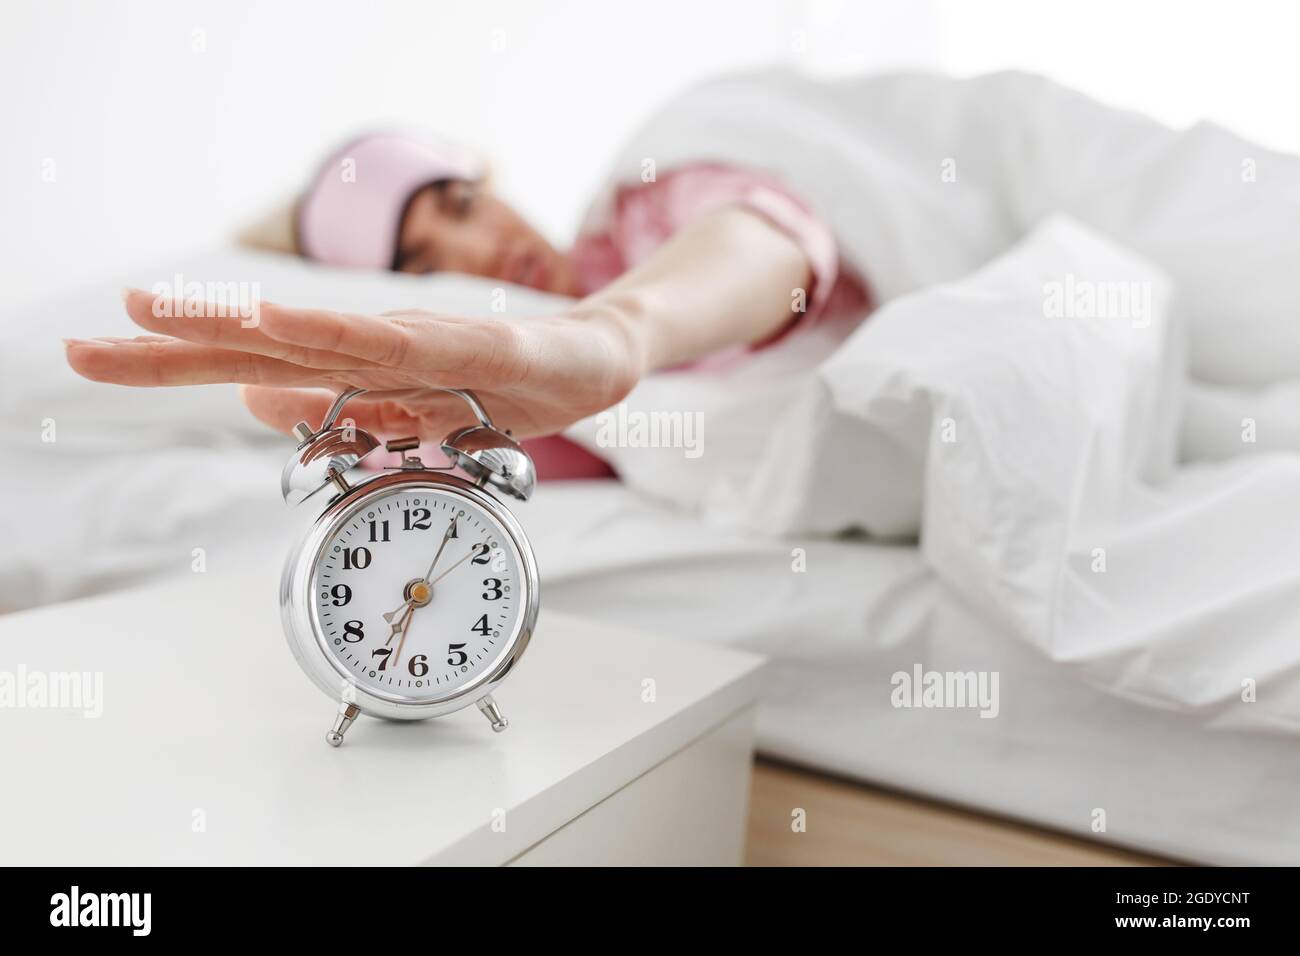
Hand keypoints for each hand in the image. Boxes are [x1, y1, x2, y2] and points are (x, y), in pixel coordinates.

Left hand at [64, 290, 648, 439]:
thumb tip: (251, 399)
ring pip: (307, 335)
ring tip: (149, 316)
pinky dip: (327, 334)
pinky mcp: (462, 344)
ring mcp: (413, 343)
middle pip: (255, 345)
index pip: (243, 364)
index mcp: (351, 370)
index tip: (93, 361)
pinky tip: (275, 325)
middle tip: (83, 347)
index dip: (168, 364)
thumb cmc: (506, 383)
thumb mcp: (407, 414)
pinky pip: (387, 343)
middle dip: (166, 348)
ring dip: (226, 324)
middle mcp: (369, 348)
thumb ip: (337, 410)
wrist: (594, 361)